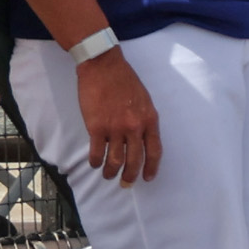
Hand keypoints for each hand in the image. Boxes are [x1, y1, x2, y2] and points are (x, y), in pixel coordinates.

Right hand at [74, 45, 164, 183]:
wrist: (102, 66)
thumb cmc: (124, 79)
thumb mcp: (144, 100)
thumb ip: (145, 119)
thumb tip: (141, 137)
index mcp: (149, 120)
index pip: (154, 152)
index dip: (151, 168)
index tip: (147, 178)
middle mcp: (134, 128)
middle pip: (134, 160)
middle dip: (130, 176)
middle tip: (125, 183)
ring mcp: (115, 128)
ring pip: (115, 160)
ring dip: (111, 172)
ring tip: (107, 175)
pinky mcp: (96, 127)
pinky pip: (97, 152)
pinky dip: (95, 161)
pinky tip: (94, 163)